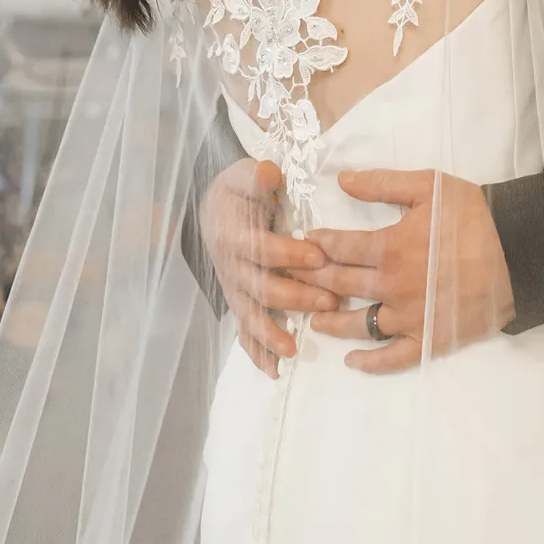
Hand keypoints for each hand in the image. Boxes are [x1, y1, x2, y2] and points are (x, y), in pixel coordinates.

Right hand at [198, 158, 334, 377]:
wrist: (215, 208)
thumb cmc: (239, 190)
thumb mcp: (244, 173)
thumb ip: (256, 175)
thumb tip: (269, 174)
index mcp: (234, 233)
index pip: (261, 248)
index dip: (288, 254)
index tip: (318, 256)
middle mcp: (231, 266)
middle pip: (261, 287)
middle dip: (294, 296)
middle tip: (328, 301)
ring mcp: (234, 288)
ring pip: (250, 316)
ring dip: (272, 333)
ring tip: (294, 348)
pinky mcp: (239, 302)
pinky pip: (244, 331)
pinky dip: (257, 352)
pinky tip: (274, 370)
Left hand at [306, 169, 514, 375]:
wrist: (516, 253)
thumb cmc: (472, 216)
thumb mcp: (429, 186)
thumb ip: (383, 184)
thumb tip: (342, 180)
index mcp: (390, 247)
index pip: (340, 247)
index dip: (318, 245)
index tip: (304, 244)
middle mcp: (392, 285)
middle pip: (341, 285)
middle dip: (312, 281)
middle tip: (292, 281)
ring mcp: (409, 316)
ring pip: (359, 323)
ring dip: (331, 322)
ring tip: (314, 319)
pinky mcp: (428, 339)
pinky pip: (392, 357)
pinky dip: (370, 362)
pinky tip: (352, 360)